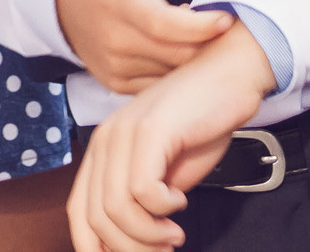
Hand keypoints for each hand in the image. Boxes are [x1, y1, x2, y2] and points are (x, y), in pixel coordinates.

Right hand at [55, 0, 235, 93]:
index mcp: (118, 0)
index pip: (165, 24)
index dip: (201, 26)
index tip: (224, 18)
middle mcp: (113, 38)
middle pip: (174, 54)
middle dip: (205, 44)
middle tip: (217, 27)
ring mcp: (113, 65)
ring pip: (169, 75)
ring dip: (191, 60)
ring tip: (197, 37)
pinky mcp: (114, 82)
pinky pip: (157, 86)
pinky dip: (174, 73)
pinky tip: (177, 50)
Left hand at [68, 24, 275, 251]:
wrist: (231, 74)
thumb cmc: (202, 122)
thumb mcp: (166, 171)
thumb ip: (143, 202)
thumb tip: (131, 244)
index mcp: (103, 150)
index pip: (79, 213)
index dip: (96, 247)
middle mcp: (105, 140)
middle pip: (96, 218)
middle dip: (131, 248)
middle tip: (162, 249)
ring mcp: (124, 132)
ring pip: (116, 209)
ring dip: (149, 234)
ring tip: (173, 233)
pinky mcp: (150, 130)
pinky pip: (143, 190)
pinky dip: (163, 208)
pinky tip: (180, 202)